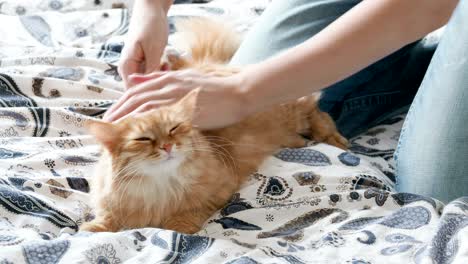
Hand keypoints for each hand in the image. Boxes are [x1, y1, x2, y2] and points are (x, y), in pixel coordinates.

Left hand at [103, 70, 250, 129]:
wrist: (239, 92)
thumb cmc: (216, 89)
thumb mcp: (187, 79)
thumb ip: (163, 79)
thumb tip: (139, 80)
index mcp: (169, 79)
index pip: (138, 90)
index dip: (122, 102)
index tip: (112, 114)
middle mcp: (169, 85)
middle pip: (136, 97)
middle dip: (118, 111)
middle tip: (105, 124)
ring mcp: (178, 96)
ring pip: (144, 105)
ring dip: (127, 117)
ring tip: (114, 130)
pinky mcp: (186, 108)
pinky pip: (162, 116)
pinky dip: (147, 123)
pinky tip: (137, 132)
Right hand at [118, 0, 168, 87]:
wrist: (152, 9)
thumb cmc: (150, 25)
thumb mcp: (154, 50)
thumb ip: (151, 71)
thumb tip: (151, 89)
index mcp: (126, 66)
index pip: (133, 92)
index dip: (147, 95)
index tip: (162, 90)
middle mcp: (129, 68)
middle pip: (142, 88)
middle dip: (156, 85)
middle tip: (168, 75)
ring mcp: (137, 66)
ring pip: (149, 81)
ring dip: (160, 78)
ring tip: (167, 66)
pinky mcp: (145, 63)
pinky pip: (153, 74)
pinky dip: (161, 71)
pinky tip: (166, 63)